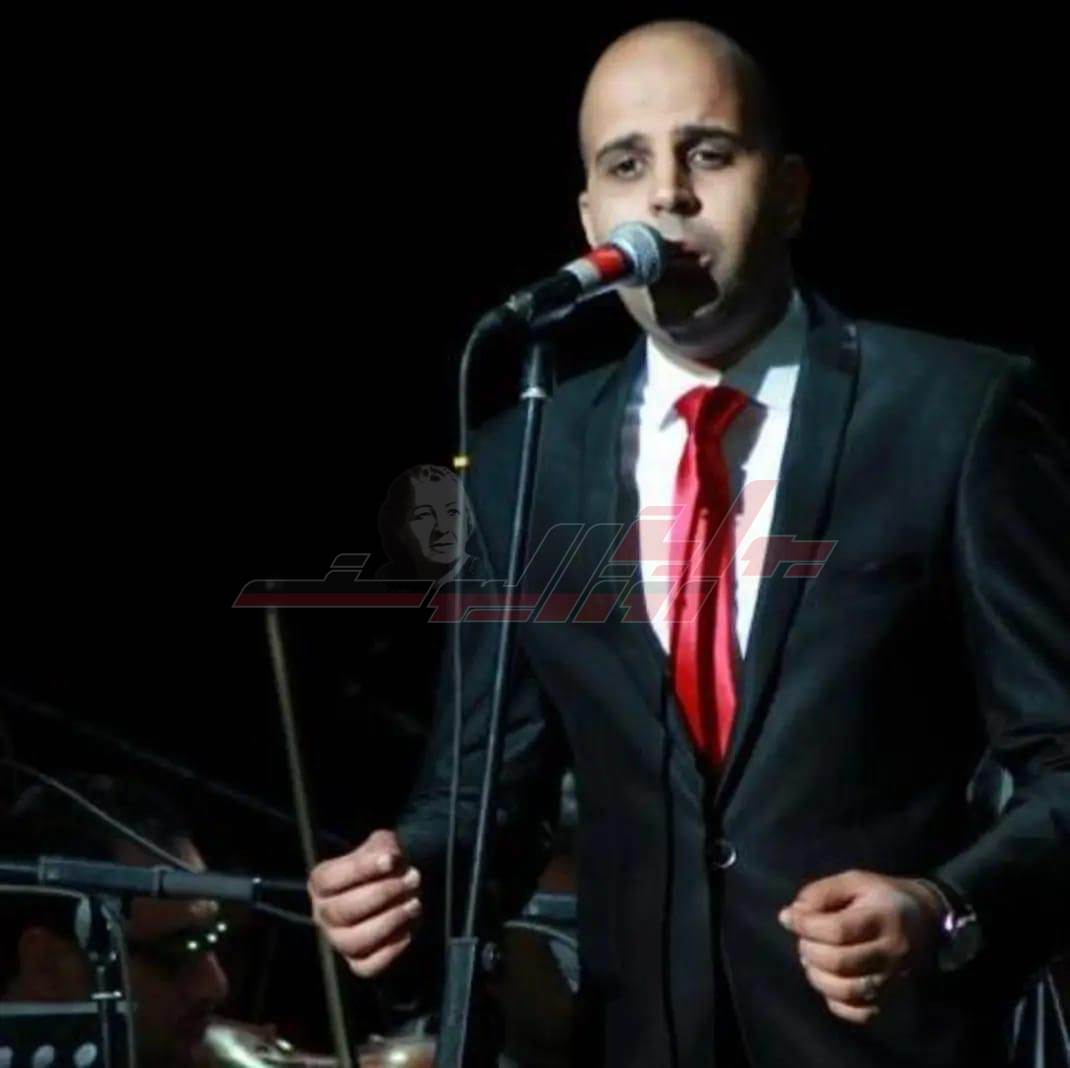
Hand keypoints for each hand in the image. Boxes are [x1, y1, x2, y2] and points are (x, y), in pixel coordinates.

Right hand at [307, 829, 422, 978]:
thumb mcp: (382, 846)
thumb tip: (390, 859)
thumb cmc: (384, 864)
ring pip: (354, 942)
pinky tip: (409, 931)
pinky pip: (367, 967)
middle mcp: (324, 915)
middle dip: (381, 895)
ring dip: (389, 922)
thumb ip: (383, 848)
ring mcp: (339, 941)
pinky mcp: (358, 962)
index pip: (330, 879)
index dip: (360, 870)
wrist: (398, 888)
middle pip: (342, 911)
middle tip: (411, 881)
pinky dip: (390, 952)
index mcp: (321, 883)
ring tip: (415, 904)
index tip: (390, 860)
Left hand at [778, 869, 943, 1023]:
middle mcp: (890, 952)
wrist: (925, 919)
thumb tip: (789, 916)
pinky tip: (829, 980)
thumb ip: (820, 893)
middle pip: (839, 962)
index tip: (789, 918)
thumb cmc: (881, 896)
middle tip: (804, 938)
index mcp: (881, 918)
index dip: (805, 925)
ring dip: (817, 976)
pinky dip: (836, 1002)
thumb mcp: (853, 881)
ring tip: (813, 958)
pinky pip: (860, 1013)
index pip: (837, 930)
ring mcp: (892, 979)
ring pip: (846, 991)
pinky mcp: (892, 997)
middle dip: (808, 950)